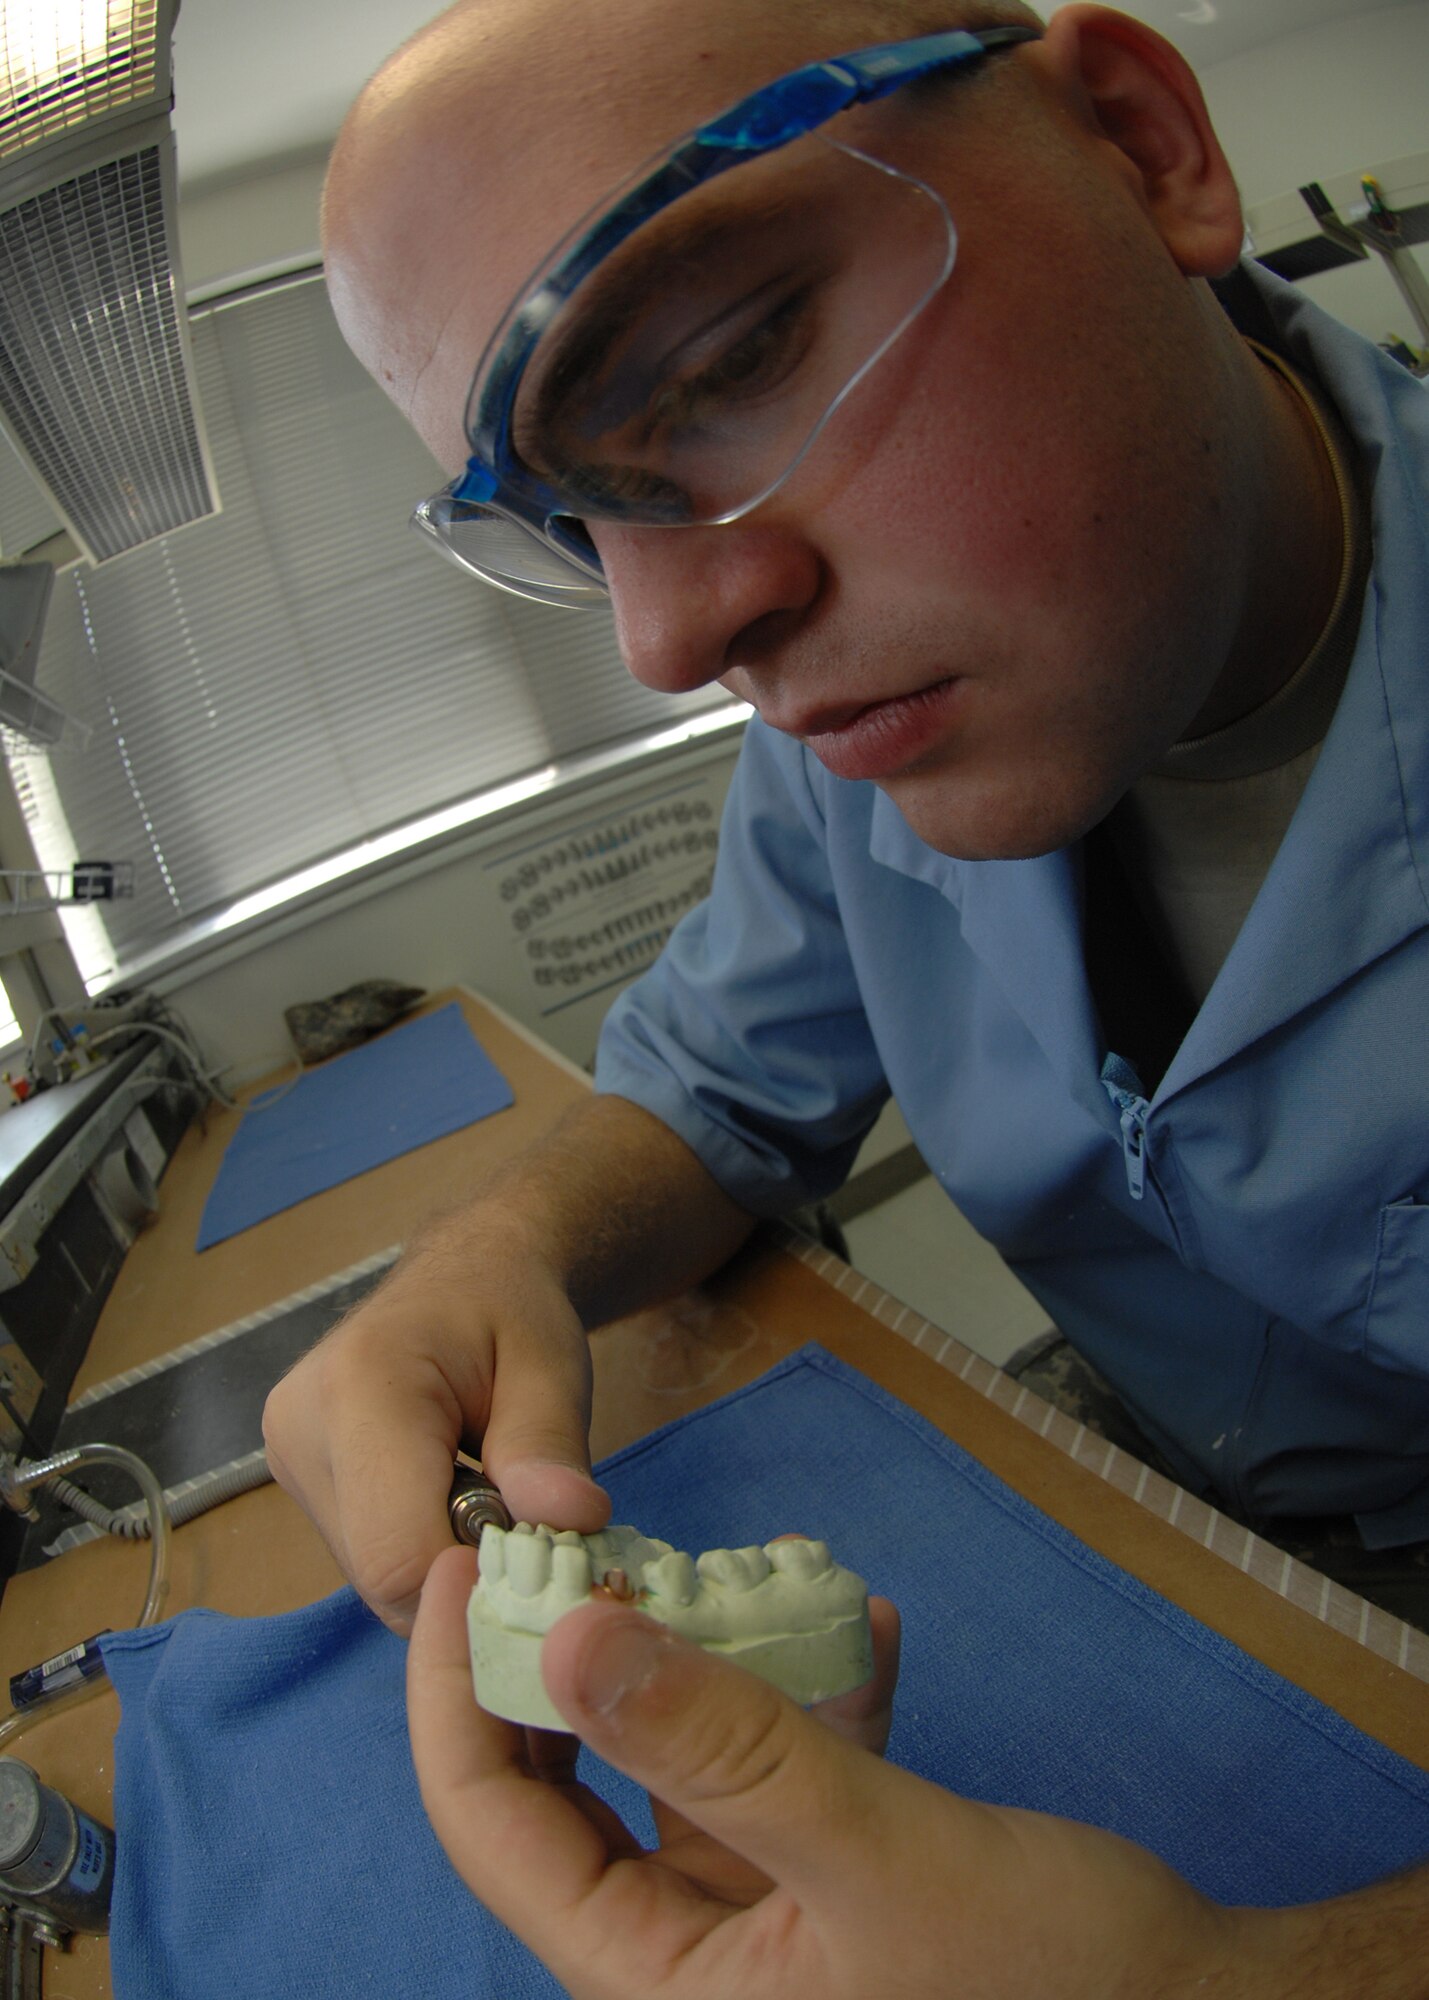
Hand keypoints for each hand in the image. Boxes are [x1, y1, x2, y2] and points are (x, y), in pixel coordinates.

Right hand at [263, 1241, 608, 1634]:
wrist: (463, 1273)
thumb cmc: (510, 1310)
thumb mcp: (552, 1368)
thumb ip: (550, 1448)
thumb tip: (570, 1522)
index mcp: (361, 1387)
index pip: (398, 1553)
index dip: (473, 1582)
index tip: (538, 1562)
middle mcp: (300, 1429)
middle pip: (382, 1575)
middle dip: (465, 1574)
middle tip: (525, 1527)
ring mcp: (287, 1458)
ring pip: (373, 1576)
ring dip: (444, 1564)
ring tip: (489, 1497)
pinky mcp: (295, 1477)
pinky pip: (366, 1556)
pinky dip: (422, 1549)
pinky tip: (455, 1499)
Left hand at [408, 1547, 1270, 1999]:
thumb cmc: (1047, 1984)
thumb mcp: (873, 1858)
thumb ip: (720, 1749)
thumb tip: (571, 1636)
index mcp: (658, 1988)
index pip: (497, 1830)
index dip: (458, 1695)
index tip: (465, 1567)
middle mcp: (686, 1962)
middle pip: (576, 1788)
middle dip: (579, 1659)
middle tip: (588, 1541)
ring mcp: (760, 1920)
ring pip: (685, 1763)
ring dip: (707, 1661)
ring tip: (733, 1562)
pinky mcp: (832, 1886)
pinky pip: (785, 1772)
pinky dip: (811, 1696)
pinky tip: (864, 1624)